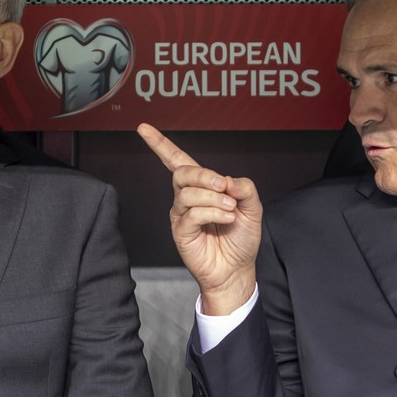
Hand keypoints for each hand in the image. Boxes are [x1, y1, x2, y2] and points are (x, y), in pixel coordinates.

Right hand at [138, 123, 262, 315]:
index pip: (177, 160)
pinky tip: (226, 219)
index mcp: (202, 187)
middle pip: (182, 172)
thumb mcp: (252, 208)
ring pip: (187, 193)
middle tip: (225, 187)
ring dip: (213, 198)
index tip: (143, 128)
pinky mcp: (181, 231)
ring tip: (230, 211)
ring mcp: (182, 214)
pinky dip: (212, 212)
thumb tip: (227, 180)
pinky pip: (191, 213)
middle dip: (205, 175)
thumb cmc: (240, 239)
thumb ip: (243, 188)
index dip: (160, 144)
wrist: (237, 269)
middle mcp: (188, 198)